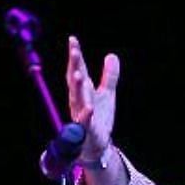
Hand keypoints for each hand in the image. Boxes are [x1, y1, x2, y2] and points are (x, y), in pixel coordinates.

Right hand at [67, 36, 120, 160]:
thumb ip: (109, 76)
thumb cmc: (98, 117)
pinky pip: (85, 122)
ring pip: (77, 99)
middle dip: (74, 66)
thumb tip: (112, 55)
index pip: (78, 69)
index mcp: (82, 90)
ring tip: (78, 74)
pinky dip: (86, 115)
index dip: (75, 55)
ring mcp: (80, 115)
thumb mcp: (107, 94)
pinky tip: (89, 108)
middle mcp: (78, 100)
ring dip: (77, 87)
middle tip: (75, 51)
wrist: (96, 145)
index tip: (72, 39)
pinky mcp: (87, 130)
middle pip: (75, 81)